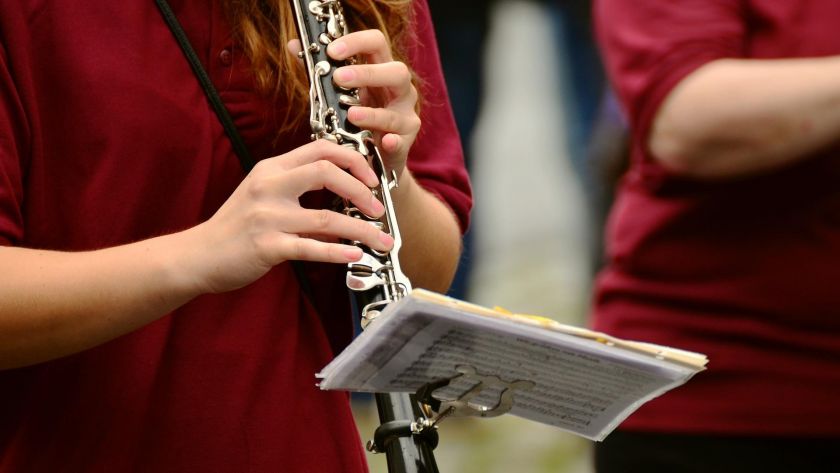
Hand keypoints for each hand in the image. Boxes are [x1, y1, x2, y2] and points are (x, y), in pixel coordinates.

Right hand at [185, 140, 394, 293]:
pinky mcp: (267, 246)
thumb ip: (299, 195)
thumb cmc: (235, 227)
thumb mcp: (264, 198)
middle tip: (378, 208)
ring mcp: (268, 216)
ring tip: (381, 240)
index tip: (370, 179)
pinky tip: (355, 256)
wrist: (198, 255)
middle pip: (327, 172)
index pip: (321, 149)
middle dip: (361, 189)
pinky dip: (338, 252)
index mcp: (271, 169)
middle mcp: (269, 186)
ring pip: (327, 217)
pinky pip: (311, 247)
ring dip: (361, 230)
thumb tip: (343, 204)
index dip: (353, 160)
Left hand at [327, 30, 420, 178]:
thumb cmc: (355, 119)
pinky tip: (384, 141)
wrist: (372, 158)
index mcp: (382, 70)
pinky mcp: (404, 142)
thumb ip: (320, 70)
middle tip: (339, 77)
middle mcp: (400, 91)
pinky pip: (400, 141)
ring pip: (395, 111)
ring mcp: (405, 117)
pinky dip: (393, 141)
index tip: (332, 50)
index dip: (356, 42)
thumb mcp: (340, 93)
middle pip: (397, 72)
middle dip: (368, 73)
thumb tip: (293, 45)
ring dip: (373, 113)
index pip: (377, 44)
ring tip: (351, 114)